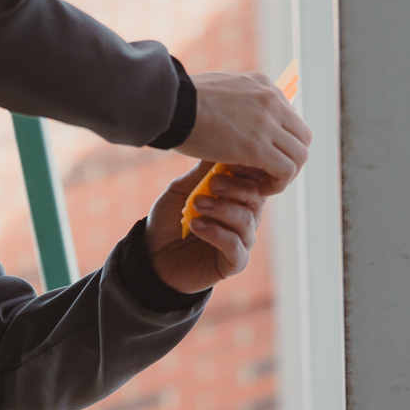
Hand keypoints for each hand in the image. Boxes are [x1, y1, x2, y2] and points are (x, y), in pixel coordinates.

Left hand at [144, 161, 266, 292]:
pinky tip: (196, 226)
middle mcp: (244, 216)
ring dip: (222, 209)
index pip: (254, 179)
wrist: (152, 256)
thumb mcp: (181, 191)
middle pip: (257, 197)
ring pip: (247, 220)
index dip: (247, 169)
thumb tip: (217, 147)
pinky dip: (216, 233)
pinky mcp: (234, 262)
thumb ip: (200, 174)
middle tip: (212, 183)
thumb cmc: (169, 219)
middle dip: (236, 187)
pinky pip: (235, 246)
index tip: (229, 161)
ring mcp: (241, 240)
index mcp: (235, 196)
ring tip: (197, 205)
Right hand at [174, 70, 311, 194]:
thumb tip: (232, 115)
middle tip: (269, 171)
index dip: (280, 141)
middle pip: (302, 136)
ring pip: (300, 155)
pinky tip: (260, 188)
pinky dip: (278, 184)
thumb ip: (234, 102)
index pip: (289, 117)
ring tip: (265, 183)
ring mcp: (267, 123)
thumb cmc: (180, 100)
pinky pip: (286, 170)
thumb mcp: (217, 90)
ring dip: (286, 173)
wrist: (169, 104)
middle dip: (290, 157)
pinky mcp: (258, 147)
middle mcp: (271, 100)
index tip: (263, 155)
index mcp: (262, 85)